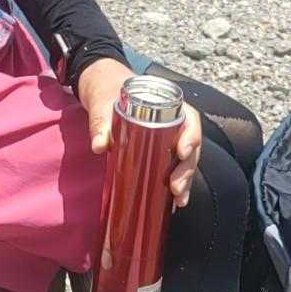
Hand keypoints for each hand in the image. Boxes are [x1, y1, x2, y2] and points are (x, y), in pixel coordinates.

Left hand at [77, 58, 201, 207]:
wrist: (101, 88)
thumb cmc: (107, 90)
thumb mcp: (102, 103)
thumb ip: (100, 122)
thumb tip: (99, 146)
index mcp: (167, 104)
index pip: (189, 120)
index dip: (191, 136)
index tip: (182, 152)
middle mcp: (173, 122)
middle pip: (189, 146)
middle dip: (187, 169)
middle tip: (176, 188)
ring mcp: (167, 137)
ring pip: (184, 160)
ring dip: (184, 181)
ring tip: (178, 201)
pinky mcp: (157, 150)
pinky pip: (171, 166)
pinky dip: (174, 184)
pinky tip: (172, 203)